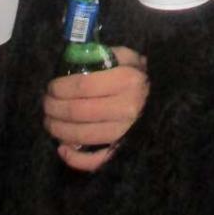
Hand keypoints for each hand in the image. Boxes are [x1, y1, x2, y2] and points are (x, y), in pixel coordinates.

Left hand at [43, 47, 147, 171]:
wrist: (168, 100)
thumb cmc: (142, 75)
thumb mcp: (128, 56)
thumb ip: (104, 54)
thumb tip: (74, 57)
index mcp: (127, 81)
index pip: (83, 86)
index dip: (61, 88)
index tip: (51, 87)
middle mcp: (127, 108)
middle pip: (78, 112)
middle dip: (54, 108)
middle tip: (46, 104)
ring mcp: (125, 132)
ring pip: (83, 135)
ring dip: (59, 129)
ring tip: (49, 122)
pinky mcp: (124, 149)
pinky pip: (97, 160)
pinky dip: (76, 158)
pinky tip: (63, 149)